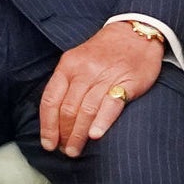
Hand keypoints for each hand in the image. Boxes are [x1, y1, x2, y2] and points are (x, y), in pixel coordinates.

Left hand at [36, 21, 163, 156]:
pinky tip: (95, 135)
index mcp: (68, 65)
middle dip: (64, 134)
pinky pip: (111, 105)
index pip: (51, 99)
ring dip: (79, 135)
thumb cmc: (104, 51)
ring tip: (76, 150)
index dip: (48, 125)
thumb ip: (66, 83)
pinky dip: (102, 121)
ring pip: (86, 110)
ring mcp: (106, 76)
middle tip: (65, 151)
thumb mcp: (78, 59)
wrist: (135, 32)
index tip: (48, 143)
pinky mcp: (128, 82)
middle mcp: (84, 71)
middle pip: (68, 109)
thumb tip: (55, 118)